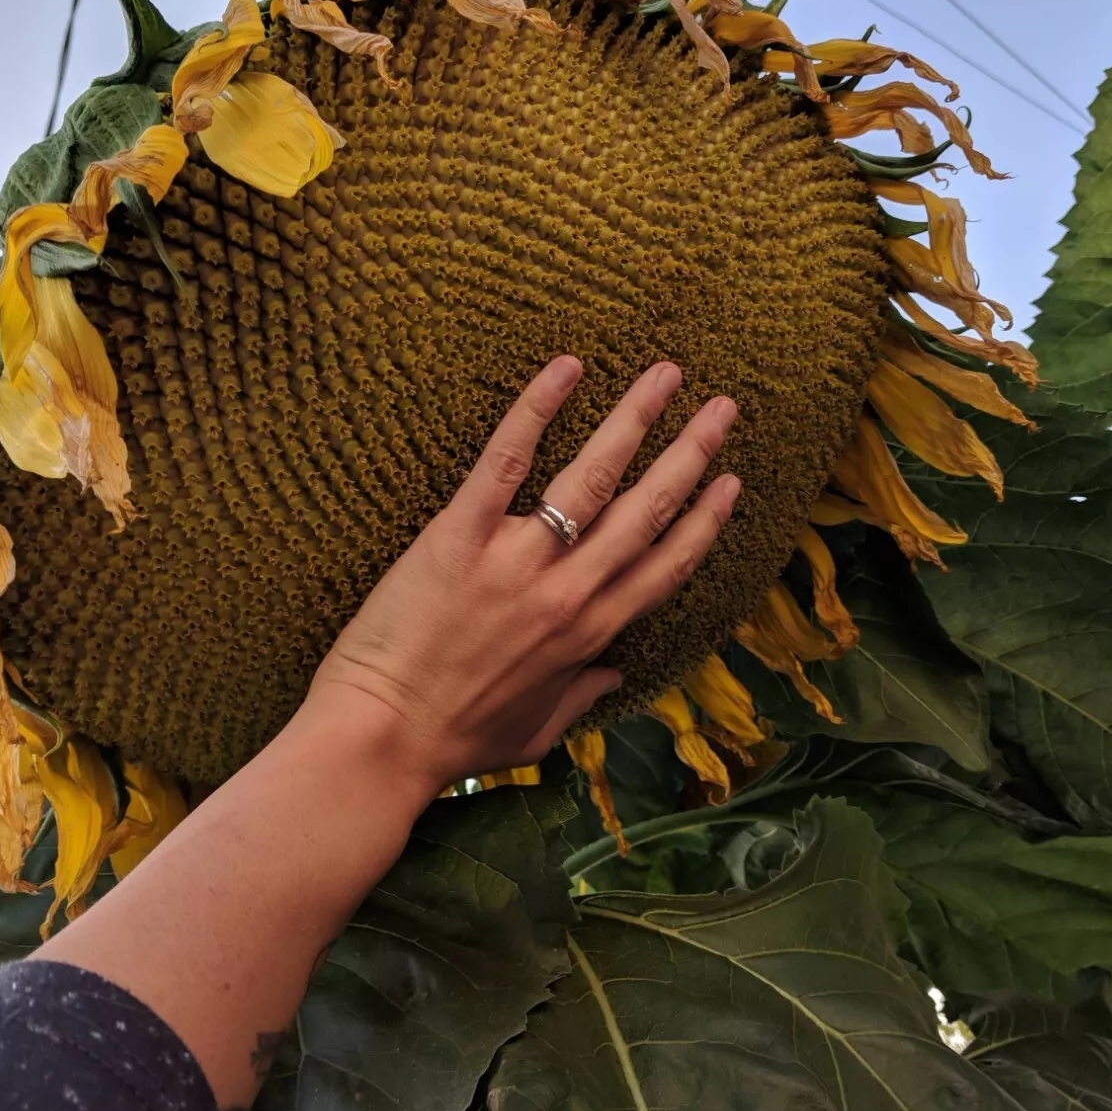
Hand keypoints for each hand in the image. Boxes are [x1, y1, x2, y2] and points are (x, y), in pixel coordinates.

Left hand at [307, 355, 740, 794]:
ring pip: (594, 477)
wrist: (381, 739)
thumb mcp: (534, 733)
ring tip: (666, 374)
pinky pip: (505, 460)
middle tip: (723, 406)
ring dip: (636, 419)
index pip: (665, 566)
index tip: (730, 481)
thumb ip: (580, 699)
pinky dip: (536, 409)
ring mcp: (517, 561)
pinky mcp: (460, 536)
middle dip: (692, 452)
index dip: (704, 520)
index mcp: (589, 637)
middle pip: (647, 510)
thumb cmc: (452, 742)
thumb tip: (614, 675)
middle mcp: (567, 593)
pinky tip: (566, 368)